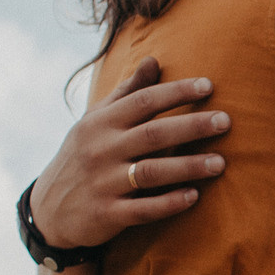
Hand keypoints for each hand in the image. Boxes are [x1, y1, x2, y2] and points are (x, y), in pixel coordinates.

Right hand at [28, 58, 228, 247]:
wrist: (48, 210)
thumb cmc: (83, 157)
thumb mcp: (96, 122)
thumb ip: (127, 93)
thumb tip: (154, 60)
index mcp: (101, 123)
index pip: (143, 101)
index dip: (176, 92)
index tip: (209, 86)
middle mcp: (101, 150)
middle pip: (153, 134)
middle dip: (191, 126)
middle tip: (226, 121)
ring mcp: (103, 183)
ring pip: (152, 172)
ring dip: (188, 167)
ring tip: (221, 163)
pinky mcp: (107, 214)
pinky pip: (143, 210)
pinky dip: (169, 203)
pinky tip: (194, 197)